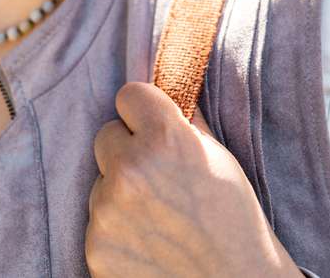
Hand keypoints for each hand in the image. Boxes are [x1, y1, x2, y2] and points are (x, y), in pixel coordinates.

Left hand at [86, 81, 299, 276]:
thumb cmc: (234, 220)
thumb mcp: (218, 157)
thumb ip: (185, 121)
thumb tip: (166, 83)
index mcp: (165, 138)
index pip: (128, 95)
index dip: (143, 112)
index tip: (153, 127)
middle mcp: (130, 169)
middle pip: (106, 135)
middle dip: (127, 151)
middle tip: (159, 178)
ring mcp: (107, 211)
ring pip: (100, 181)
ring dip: (120, 193)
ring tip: (159, 218)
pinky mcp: (95, 247)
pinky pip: (96, 220)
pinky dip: (116, 230)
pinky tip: (147, 243)